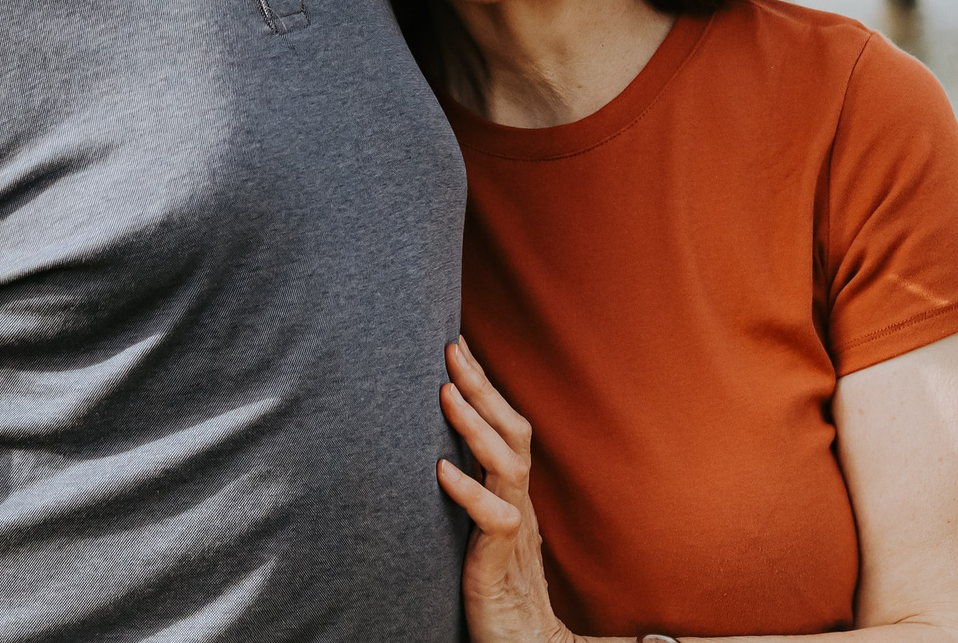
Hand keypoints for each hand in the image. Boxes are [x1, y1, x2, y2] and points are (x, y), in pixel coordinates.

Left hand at [436, 338, 571, 642]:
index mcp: (513, 490)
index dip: (485, 385)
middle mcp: (519, 501)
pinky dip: (468, 491)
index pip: (506, 425)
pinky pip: (493, 519)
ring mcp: (516, 528)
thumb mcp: (478, 525)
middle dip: (483, 386)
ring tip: (445, 392)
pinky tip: (440, 470)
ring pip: (507, 465)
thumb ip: (469, 488)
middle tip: (451, 348)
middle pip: (513, 431)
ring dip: (475, 426)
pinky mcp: (502, 560)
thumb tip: (434, 450)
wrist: (523, 640)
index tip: (458, 344)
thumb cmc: (494, 583)